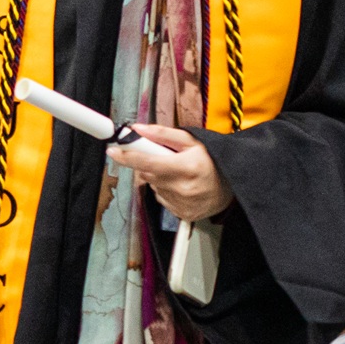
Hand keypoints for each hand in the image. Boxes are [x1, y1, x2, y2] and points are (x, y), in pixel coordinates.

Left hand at [105, 123, 233, 222]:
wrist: (232, 189)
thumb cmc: (212, 161)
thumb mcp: (192, 141)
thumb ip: (163, 134)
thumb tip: (138, 129)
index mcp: (185, 167)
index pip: (146, 163)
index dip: (127, 156)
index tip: (112, 150)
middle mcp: (182, 188)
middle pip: (147, 174)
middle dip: (149, 164)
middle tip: (164, 158)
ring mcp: (180, 204)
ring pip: (153, 187)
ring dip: (159, 178)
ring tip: (178, 173)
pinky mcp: (180, 214)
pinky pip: (161, 199)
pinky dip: (166, 190)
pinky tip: (181, 186)